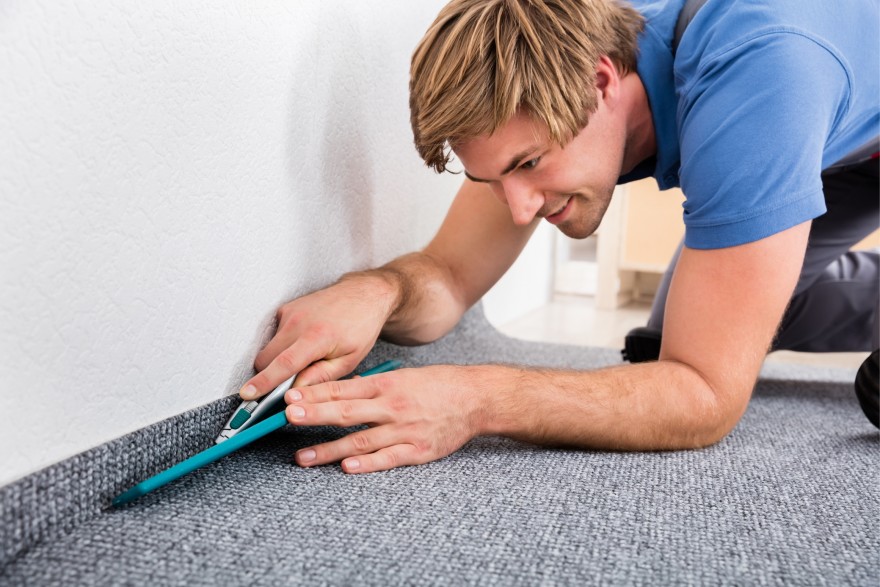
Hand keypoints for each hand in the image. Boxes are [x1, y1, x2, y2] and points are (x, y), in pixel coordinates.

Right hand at [239, 276, 396, 399]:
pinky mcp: (286, 309)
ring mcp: (290, 313)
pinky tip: (305, 341)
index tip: (247, 394)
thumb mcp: (349, 360)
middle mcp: (299, 322)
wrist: (364, 295)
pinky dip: (285, 345)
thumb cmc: (360, 327)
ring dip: (280, 360)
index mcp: (317, 337)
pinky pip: (275, 335)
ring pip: (269, 349)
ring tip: (308, 357)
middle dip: (271, 375)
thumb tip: (295, 392)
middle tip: (292, 381)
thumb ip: (320, 378)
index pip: (284, 364)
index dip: (264, 382)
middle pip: (266, 359)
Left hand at [284, 365, 485, 472]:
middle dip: (314, 415)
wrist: (476, 398)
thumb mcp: (404, 377)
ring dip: (329, 450)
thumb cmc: (439, 385)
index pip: (343, 390)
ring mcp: (405, 430)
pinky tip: (347, 469)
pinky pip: (388, 459)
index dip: (315, 395)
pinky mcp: (418, 450)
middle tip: (287, 419)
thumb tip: (341, 389)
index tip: (290, 399)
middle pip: (346, 412)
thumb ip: (372, 386)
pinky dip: (367, 465)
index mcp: (388, 384)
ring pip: (361, 441)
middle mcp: (393, 406)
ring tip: (303, 457)